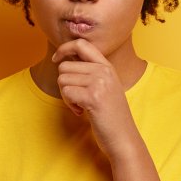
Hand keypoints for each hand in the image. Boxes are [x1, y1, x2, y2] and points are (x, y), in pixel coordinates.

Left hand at [51, 39, 139, 156]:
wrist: (124, 136)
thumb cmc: (111, 115)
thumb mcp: (105, 87)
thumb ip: (90, 72)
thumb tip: (64, 60)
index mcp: (107, 66)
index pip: (81, 44)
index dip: (64, 48)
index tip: (56, 59)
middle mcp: (104, 71)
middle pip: (65, 66)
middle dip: (64, 84)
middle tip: (76, 98)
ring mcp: (99, 83)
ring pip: (63, 79)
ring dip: (66, 96)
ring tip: (80, 106)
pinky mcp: (93, 97)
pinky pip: (66, 92)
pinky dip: (69, 104)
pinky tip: (81, 112)